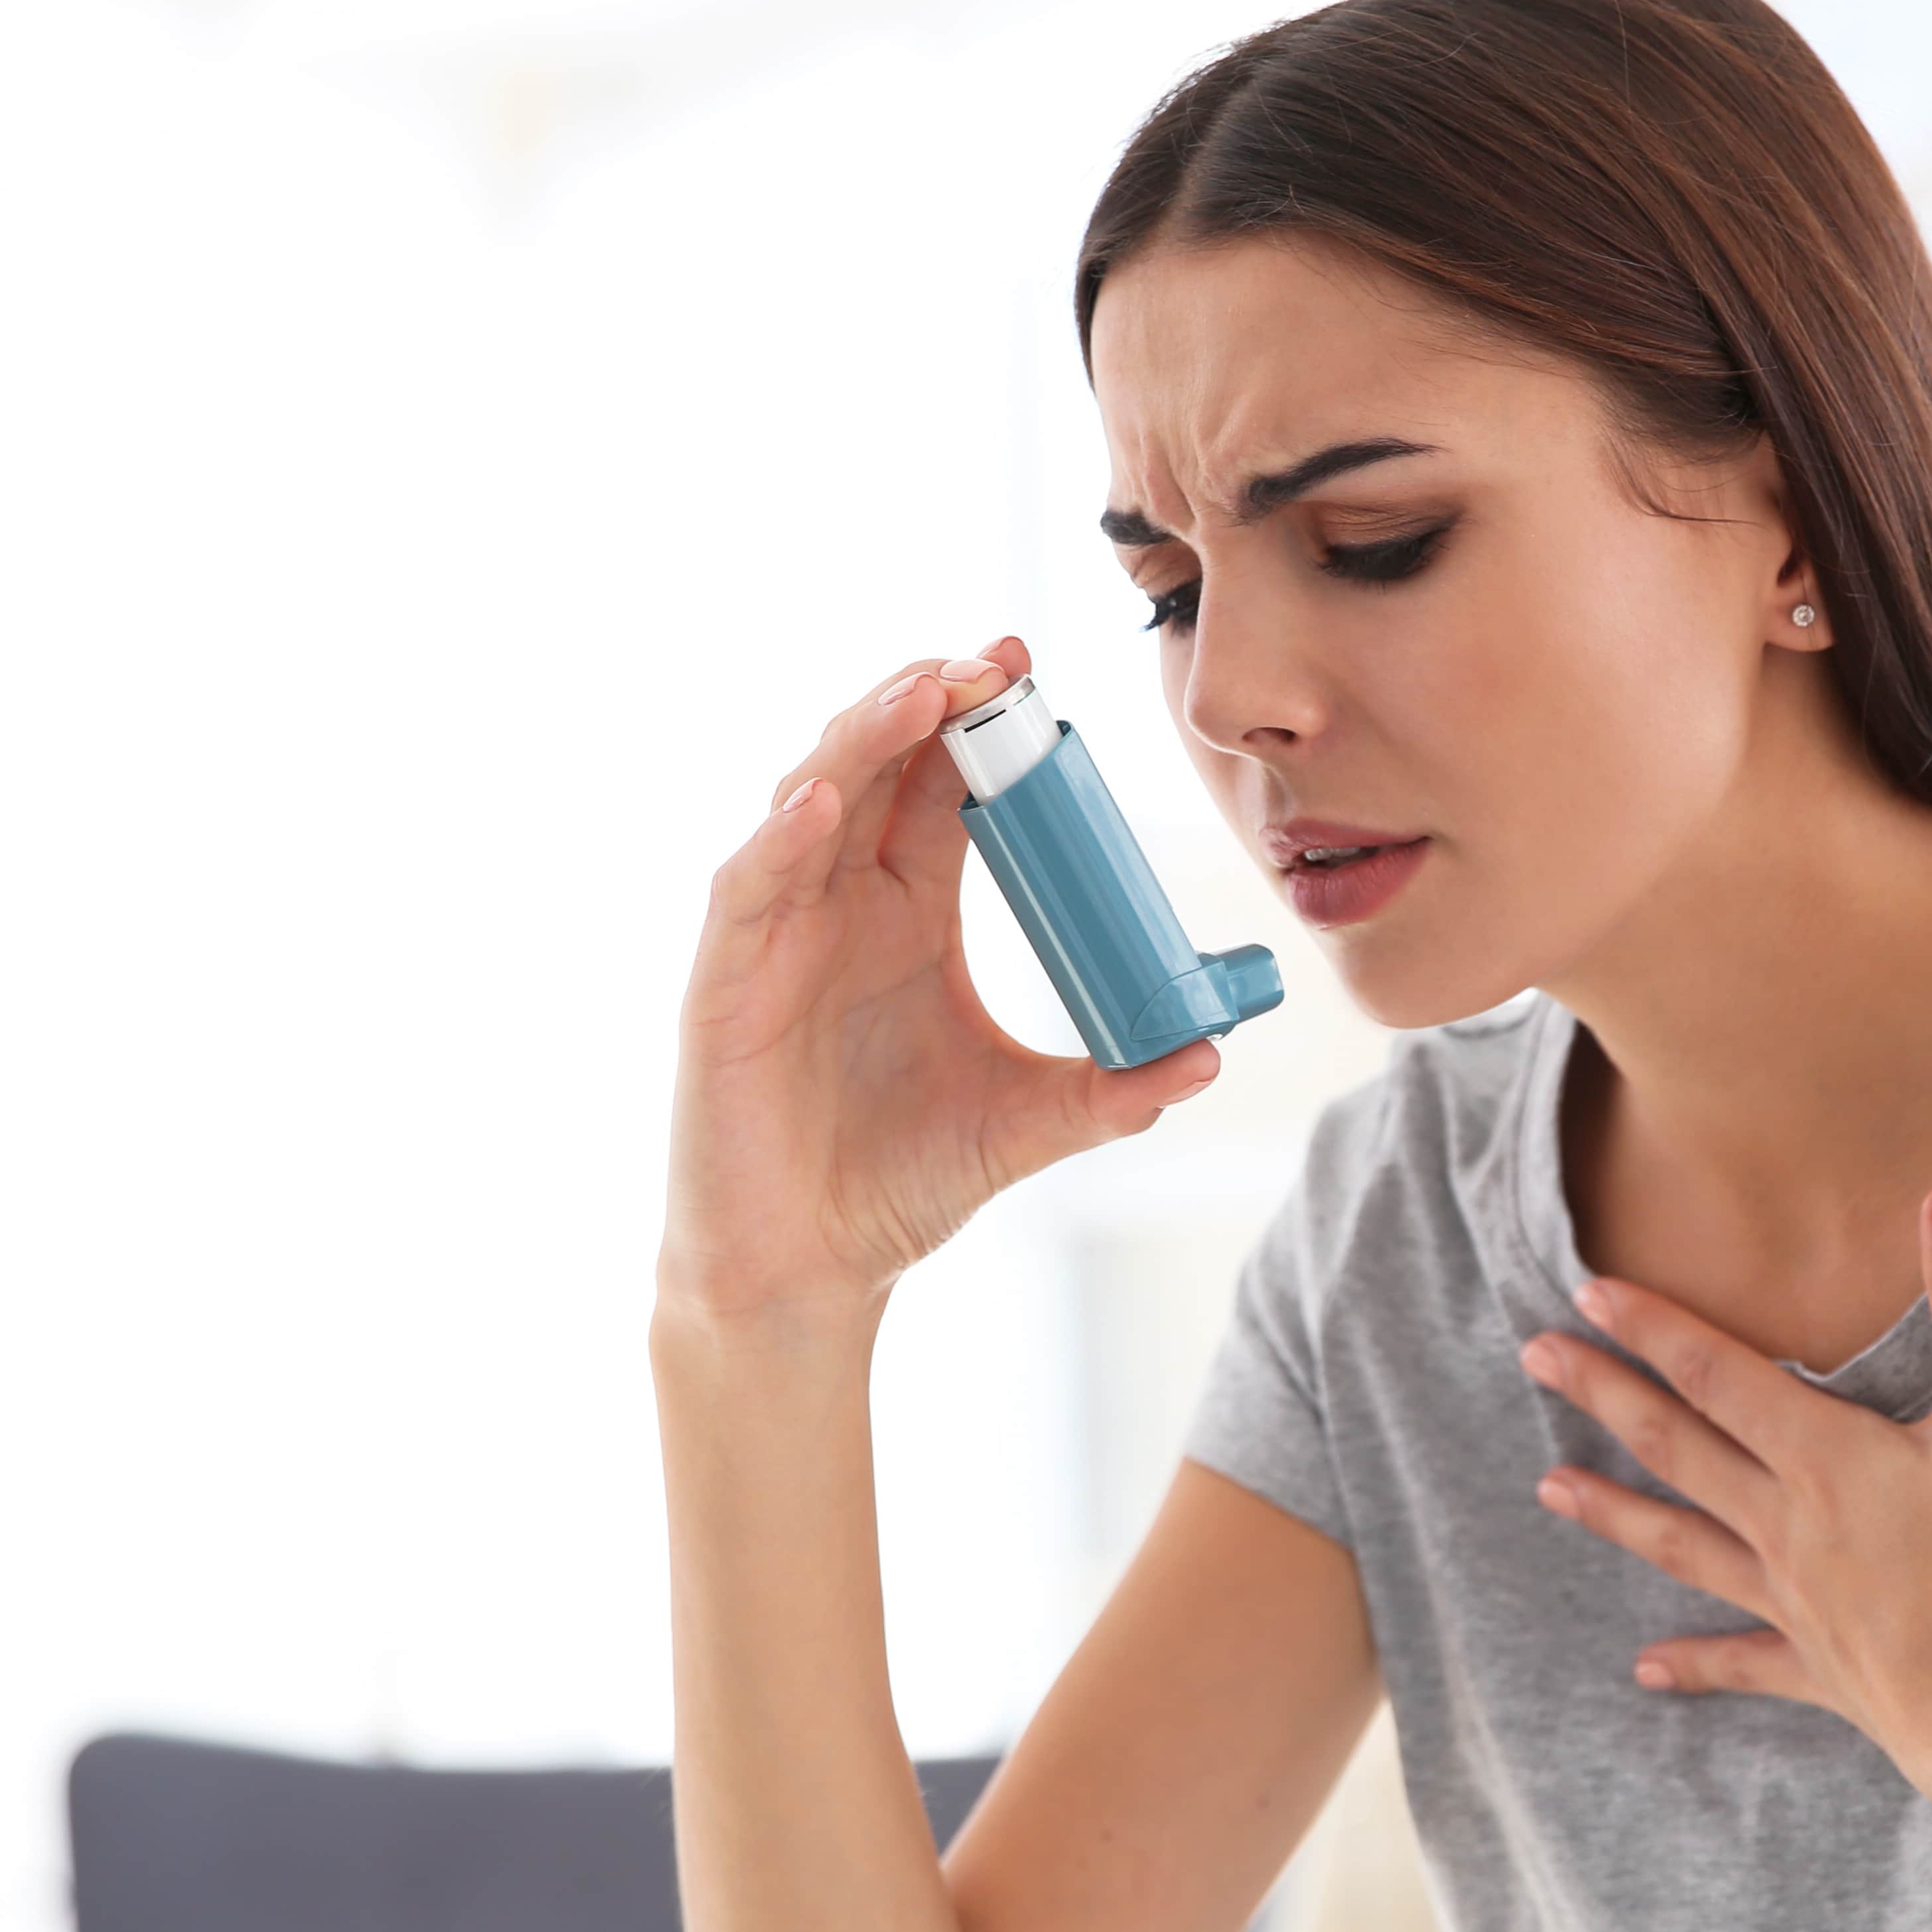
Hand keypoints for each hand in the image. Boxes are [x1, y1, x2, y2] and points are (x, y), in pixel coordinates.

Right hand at [659, 636, 1221, 1322]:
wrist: (810, 1271)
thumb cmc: (898, 1181)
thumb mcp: (1026, 1122)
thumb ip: (1112, 1090)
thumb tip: (1207, 1057)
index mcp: (909, 909)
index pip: (943, 787)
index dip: (980, 727)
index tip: (1034, 676)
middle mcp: (839, 901)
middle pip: (877, 765)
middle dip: (928, 701)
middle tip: (994, 660)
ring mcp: (776, 935)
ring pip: (809, 800)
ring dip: (863, 739)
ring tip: (925, 694)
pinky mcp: (724, 985)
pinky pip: (748, 890)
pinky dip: (783, 840)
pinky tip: (825, 800)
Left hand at [1520, 1176, 1931, 1850]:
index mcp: (1825, 1461)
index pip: (1720, 1376)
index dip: (1656, 1328)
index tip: (1588, 1290)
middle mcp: (1790, 1527)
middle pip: (1679, 1448)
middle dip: (1605, 1396)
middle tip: (1534, 1356)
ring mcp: (1797, 1605)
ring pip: (1684, 1546)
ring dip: (1615, 1513)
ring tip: (1546, 1487)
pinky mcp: (1822, 1672)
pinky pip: (1744, 1663)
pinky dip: (1695, 1664)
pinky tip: (1646, 1670)